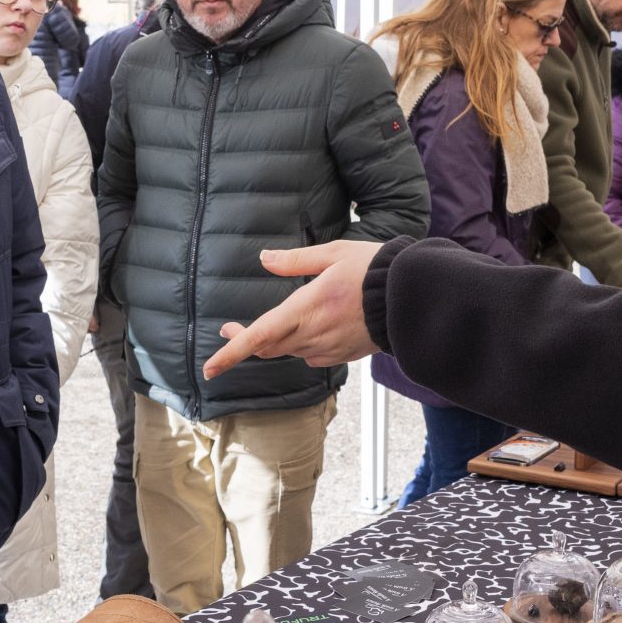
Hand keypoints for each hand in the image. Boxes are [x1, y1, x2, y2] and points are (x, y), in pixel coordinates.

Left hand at [202, 242, 382, 379]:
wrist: (412, 297)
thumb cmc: (373, 269)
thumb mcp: (332, 254)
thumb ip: (294, 260)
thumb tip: (264, 258)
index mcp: (306, 309)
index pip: (259, 336)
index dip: (231, 353)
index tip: (209, 368)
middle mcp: (313, 335)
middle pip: (268, 348)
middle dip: (245, 341)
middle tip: (228, 328)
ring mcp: (328, 348)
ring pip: (289, 351)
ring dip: (275, 341)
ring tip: (271, 324)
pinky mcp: (343, 355)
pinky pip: (311, 356)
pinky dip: (301, 345)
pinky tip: (308, 330)